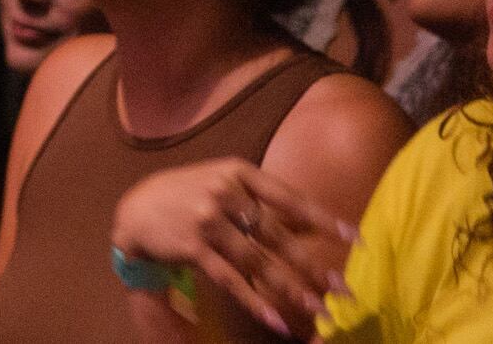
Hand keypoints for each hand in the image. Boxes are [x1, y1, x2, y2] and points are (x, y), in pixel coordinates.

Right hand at [113, 160, 351, 339]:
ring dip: (292, 291)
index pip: (289, 197)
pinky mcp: (193, 247)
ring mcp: (207, 220)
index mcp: (238, 172)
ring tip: (319, 311)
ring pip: (259, 262)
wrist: (136, 209)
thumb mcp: (224, 185)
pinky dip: (256, 302)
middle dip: (314, 267)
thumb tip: (312, 227)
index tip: (355, 238)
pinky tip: (276, 320)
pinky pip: (231, 280)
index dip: (323, 219)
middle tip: (344, 290)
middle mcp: (224, 192)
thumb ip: (263, 203)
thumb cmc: (188, 195)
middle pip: (278, 236)